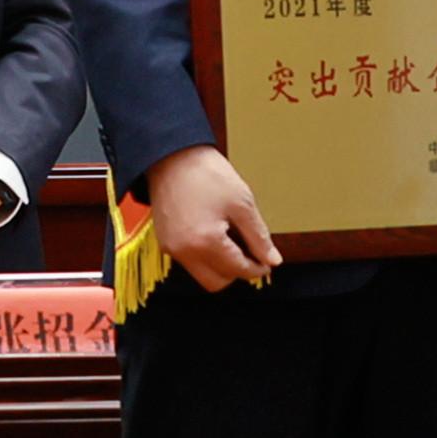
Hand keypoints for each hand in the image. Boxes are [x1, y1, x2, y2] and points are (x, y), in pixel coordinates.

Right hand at [144, 144, 280, 290]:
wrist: (171, 155)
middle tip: (250, 253)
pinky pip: (189, 261)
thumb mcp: (242, 203)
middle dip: (236, 272)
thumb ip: (258, 236)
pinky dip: (204, 255)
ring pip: (202, 274)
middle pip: (217, 282)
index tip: (267, 261)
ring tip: (232, 240)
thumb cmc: (206, 173)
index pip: (238, 270)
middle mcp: (184, 251)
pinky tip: (214, 234)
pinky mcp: (165, 241)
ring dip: (220, 265)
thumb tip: (271, 259)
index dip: (258, 268)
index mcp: (206, 242)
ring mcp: (171, 248)